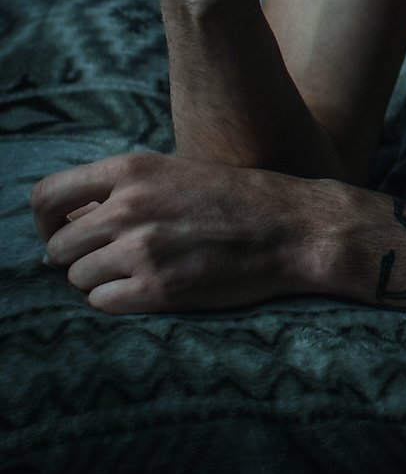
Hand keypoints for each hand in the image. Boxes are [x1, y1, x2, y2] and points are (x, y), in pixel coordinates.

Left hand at [31, 153, 337, 313]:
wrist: (293, 227)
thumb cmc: (237, 199)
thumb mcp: (178, 174)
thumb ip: (125, 190)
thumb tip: (70, 219)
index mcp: (134, 170)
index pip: (47, 196)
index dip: (45, 222)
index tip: (62, 233)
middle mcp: (131, 206)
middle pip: (58, 247)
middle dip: (78, 258)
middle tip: (109, 260)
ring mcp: (143, 249)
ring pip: (78, 278)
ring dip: (101, 281)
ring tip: (140, 272)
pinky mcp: (158, 289)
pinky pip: (103, 303)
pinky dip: (119, 300)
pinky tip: (151, 288)